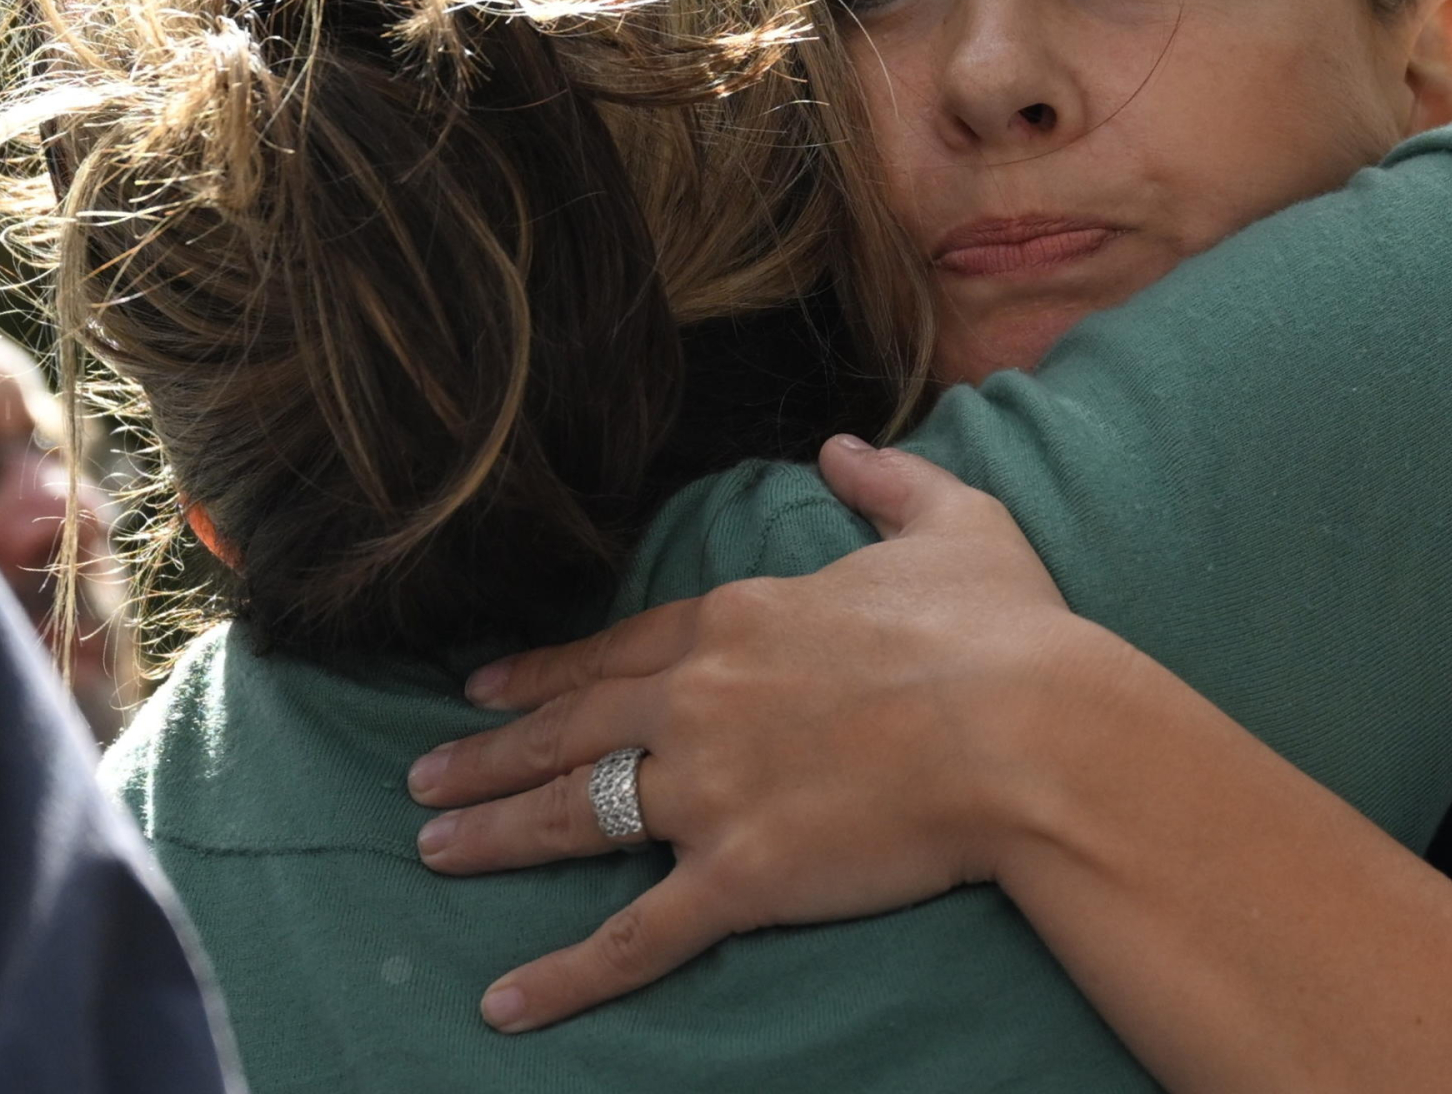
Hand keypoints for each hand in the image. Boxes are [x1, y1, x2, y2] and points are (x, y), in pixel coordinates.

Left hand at [405, 435, 1094, 1031]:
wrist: (1029, 729)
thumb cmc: (1003, 627)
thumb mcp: (953, 522)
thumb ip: (887, 482)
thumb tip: (841, 447)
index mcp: (740, 619)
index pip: (616, 649)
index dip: (546, 672)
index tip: (487, 687)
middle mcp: (701, 700)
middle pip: (571, 728)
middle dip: (489, 752)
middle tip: (422, 775)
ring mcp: (709, 791)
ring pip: (573, 816)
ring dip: (494, 834)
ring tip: (433, 848)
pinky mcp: (738, 876)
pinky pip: (634, 936)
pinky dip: (564, 973)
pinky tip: (504, 1004)